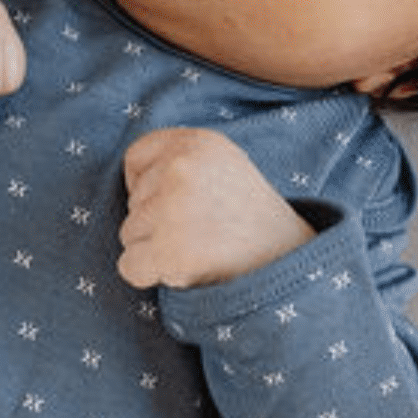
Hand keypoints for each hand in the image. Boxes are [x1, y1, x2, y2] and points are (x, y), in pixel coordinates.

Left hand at [118, 126, 314, 289]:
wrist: (289, 258)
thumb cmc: (250, 214)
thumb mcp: (222, 165)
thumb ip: (179, 160)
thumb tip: (128, 183)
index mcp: (197, 142)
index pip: (135, 158)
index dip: (146, 185)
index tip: (172, 201)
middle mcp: (182, 168)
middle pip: (132, 201)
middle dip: (155, 222)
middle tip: (201, 230)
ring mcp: (174, 210)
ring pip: (128, 234)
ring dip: (154, 248)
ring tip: (199, 248)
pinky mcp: (170, 251)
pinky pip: (128, 266)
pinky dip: (148, 274)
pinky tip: (184, 269)